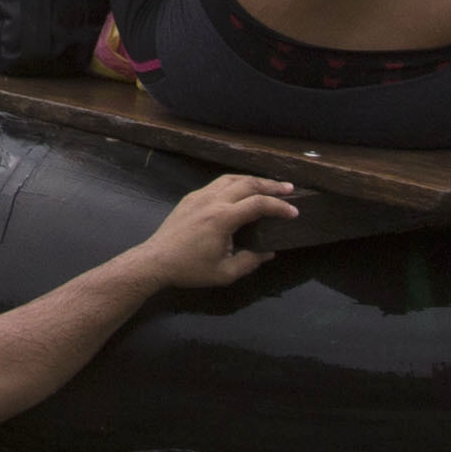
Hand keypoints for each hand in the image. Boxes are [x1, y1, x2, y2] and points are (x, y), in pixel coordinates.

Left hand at [144, 174, 303, 284]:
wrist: (156, 260)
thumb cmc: (190, 269)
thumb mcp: (225, 273)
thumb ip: (250, 261)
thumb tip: (270, 252)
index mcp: (222, 218)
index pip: (258, 204)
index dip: (279, 207)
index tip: (294, 212)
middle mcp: (212, 200)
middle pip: (247, 183)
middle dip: (271, 185)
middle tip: (289, 189)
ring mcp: (200, 196)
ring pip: (231, 178)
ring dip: (253, 180)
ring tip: (269, 185)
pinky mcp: (191, 197)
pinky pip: (218, 183)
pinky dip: (235, 183)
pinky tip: (242, 190)